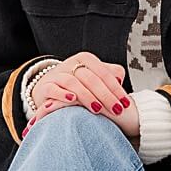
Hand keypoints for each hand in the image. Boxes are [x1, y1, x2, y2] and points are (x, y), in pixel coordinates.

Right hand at [23, 52, 139, 142]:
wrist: (50, 86)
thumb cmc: (78, 83)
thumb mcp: (94, 75)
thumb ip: (109, 74)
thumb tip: (120, 79)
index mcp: (86, 60)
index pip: (104, 73)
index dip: (116, 88)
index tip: (125, 103)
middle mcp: (72, 64)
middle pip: (91, 78)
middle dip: (106, 96)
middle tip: (116, 110)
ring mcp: (58, 74)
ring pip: (73, 82)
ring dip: (87, 96)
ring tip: (97, 109)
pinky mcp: (45, 85)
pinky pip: (53, 88)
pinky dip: (63, 94)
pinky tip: (72, 100)